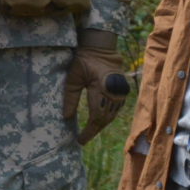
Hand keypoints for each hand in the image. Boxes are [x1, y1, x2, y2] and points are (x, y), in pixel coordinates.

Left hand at [62, 30, 129, 144]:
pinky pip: (114, 111)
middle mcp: (114, 92)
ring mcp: (120, 93)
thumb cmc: (84, 61)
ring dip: (100, 125)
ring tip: (88, 132)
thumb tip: (66, 118)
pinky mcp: (122, 92)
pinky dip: (106, 118)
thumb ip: (70, 97)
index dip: (88, 131)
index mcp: (101, 88)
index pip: (96, 116)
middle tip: (82, 139)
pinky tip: (97, 122)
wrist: (102, 49)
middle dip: (93, 131)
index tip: (80, 140)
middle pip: (104, 119)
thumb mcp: (73, 77)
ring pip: (111, 116)